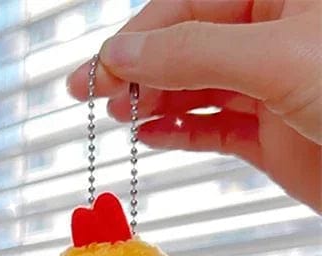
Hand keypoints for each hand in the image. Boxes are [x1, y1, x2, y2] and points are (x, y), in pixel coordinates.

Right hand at [67, 0, 321, 210]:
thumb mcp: (275, 58)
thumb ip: (193, 51)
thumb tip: (123, 50)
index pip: (189, 6)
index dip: (138, 37)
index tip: (98, 68)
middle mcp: (274, 33)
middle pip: (186, 43)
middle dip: (138, 68)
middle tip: (89, 93)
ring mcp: (272, 85)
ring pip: (195, 86)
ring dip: (153, 101)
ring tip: (118, 114)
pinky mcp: (271, 133)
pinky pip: (212, 126)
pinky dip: (179, 131)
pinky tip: (150, 134)